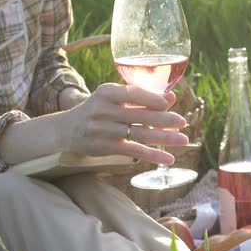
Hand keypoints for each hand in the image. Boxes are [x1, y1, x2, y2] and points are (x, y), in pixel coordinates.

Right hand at [59, 83, 187, 164]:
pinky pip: (134, 151)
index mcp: (106, 92)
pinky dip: (153, 155)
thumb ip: (141, 97)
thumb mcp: (114, 98)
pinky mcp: (106, 147)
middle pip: (139, 115)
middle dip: (164, 119)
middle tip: (182, 122)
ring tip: (183, 140)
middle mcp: (103, 109)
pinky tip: (168, 159)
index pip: (133, 93)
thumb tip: (171, 97)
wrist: (67, 130)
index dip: (152, 98)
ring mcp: (103, 130)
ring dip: (164, 138)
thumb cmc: (99, 110)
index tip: (170, 102)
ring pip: (139, 133)